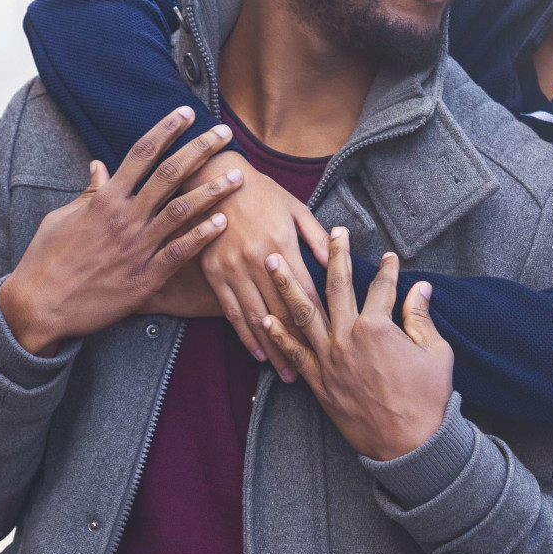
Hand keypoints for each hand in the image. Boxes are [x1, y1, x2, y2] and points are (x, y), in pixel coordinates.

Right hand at [0, 108, 243, 353]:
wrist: (40, 306)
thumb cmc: (46, 260)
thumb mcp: (62, 218)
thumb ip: (88, 193)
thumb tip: (99, 166)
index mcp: (104, 200)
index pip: (141, 153)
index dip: (166, 129)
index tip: (186, 112)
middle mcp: (124, 218)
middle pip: (169, 174)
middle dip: (200, 149)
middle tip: (224, 132)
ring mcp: (136, 248)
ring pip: (182, 211)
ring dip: (212, 191)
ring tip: (238, 175)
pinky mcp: (144, 278)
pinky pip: (179, 253)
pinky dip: (201, 236)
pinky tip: (223, 223)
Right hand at [182, 154, 330, 378]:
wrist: (214, 178)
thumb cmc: (261, 192)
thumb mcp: (295, 207)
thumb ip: (317, 237)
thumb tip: (337, 262)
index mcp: (282, 245)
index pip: (306, 291)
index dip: (321, 320)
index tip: (336, 342)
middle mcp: (258, 262)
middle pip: (283, 312)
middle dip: (300, 346)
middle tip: (314, 375)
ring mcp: (233, 270)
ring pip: (257, 319)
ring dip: (274, 349)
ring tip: (287, 374)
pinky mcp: (214, 274)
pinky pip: (231, 312)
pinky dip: (245, 335)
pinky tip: (258, 353)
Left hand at [258, 229, 451, 461]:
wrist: (409, 445)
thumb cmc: (428, 400)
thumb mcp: (436, 353)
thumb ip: (422, 317)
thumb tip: (422, 287)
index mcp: (379, 327)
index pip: (382, 286)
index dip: (388, 269)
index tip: (390, 256)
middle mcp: (348, 337)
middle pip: (337, 286)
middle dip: (335, 255)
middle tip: (334, 233)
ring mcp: (329, 359)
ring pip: (303, 313)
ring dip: (286, 284)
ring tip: (273, 260)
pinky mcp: (319, 382)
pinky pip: (294, 354)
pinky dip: (278, 335)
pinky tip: (265, 318)